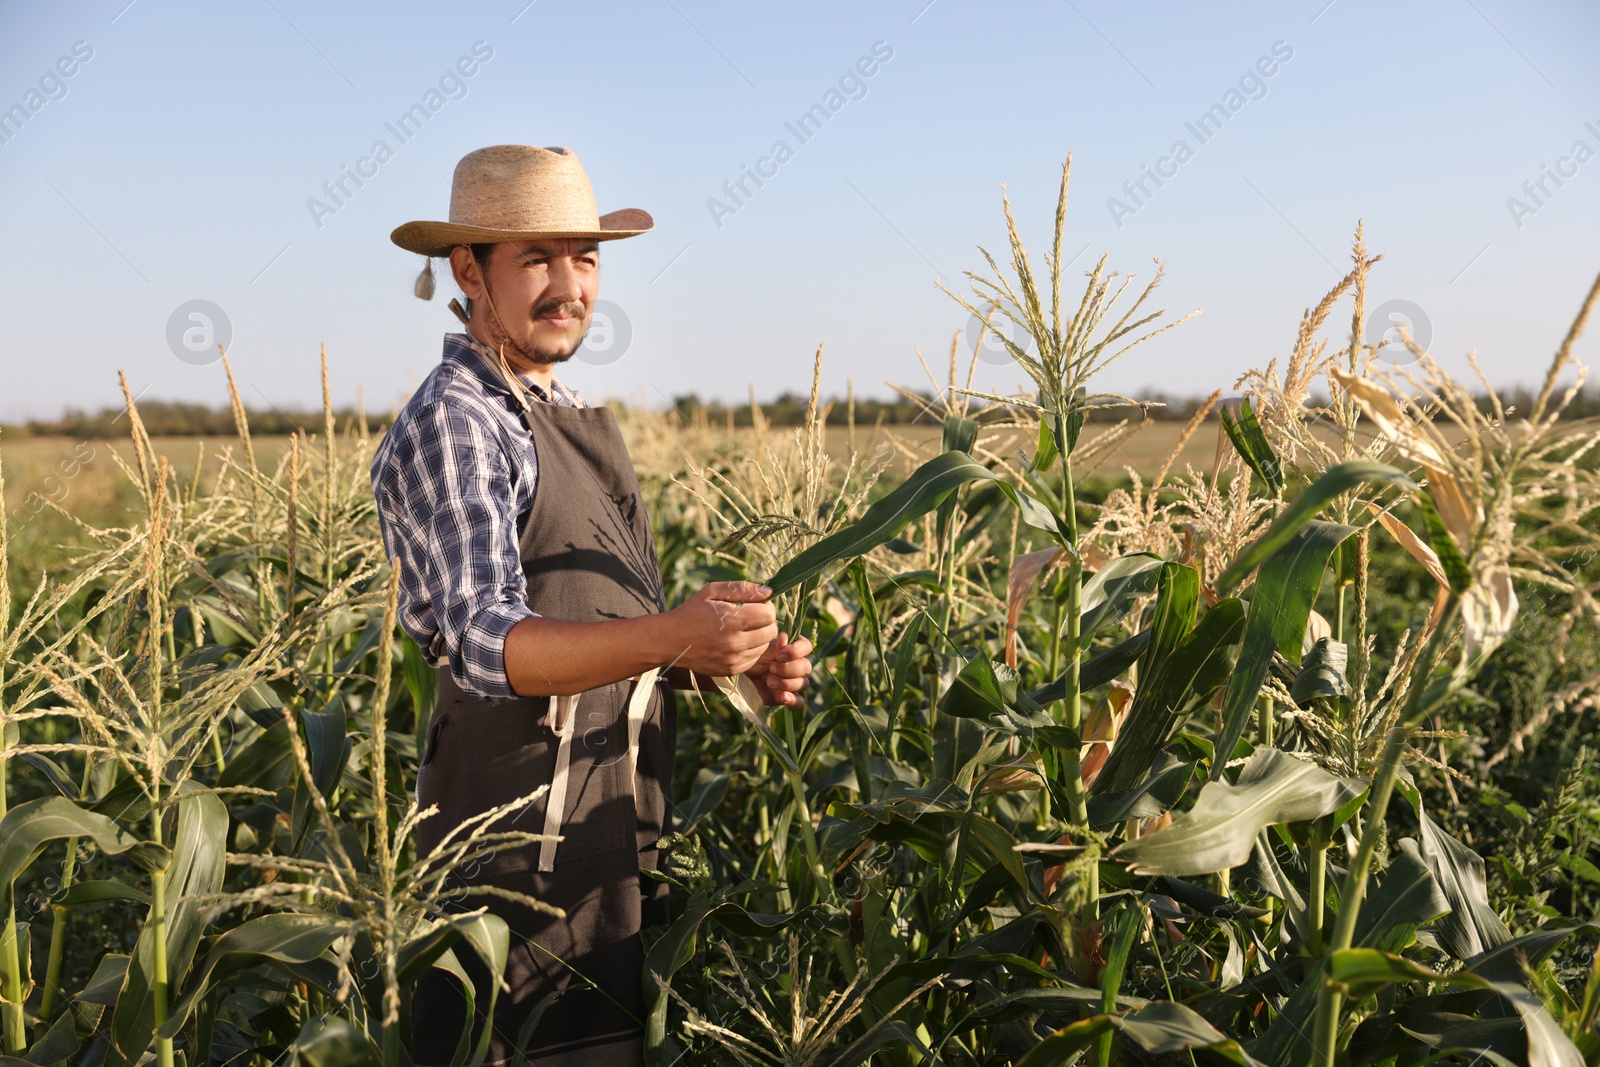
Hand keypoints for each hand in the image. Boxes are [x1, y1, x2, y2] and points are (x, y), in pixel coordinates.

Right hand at [661, 582, 779, 677]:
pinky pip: (754, 659)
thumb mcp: (712, 591)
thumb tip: (769, 591)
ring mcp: (734, 660)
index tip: (756, 605)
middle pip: (771, 632)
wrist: (670, 640)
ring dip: (759, 636)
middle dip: (765, 622)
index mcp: (732, 621)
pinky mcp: (731, 671)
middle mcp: (735, 643)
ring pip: (765, 647)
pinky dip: (751, 650)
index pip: (769, 615)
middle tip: (752, 616)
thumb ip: (742, 589)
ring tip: (743, 629)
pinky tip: (737, 642)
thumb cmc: (691, 612)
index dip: (766, 607)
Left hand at [746, 631, 813, 708]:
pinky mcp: (786, 697)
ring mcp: (793, 682)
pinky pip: (799, 701)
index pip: (806, 647)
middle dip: (788, 669)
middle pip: (806, 667)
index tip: (779, 655)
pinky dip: (793, 699)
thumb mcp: (760, 650)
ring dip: (787, 683)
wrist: (739, 677)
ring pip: (803, 684)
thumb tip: (785, 637)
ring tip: (769, 682)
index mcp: (791, 650)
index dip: (796, 651)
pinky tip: (783, 697)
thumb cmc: (751, 659)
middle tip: (771, 668)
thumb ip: (774, 646)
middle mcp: (796, 665)